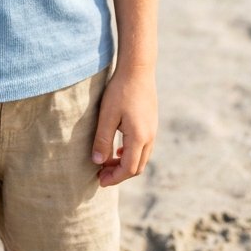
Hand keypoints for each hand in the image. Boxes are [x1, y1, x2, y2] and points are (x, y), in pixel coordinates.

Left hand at [91, 67, 156, 187]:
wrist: (138, 69)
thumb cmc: (120, 91)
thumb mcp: (107, 116)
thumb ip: (102, 140)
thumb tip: (97, 162)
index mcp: (139, 137)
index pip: (129, 168)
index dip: (114, 178)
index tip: (100, 180)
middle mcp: (149, 137)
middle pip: (137, 167)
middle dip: (119, 174)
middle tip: (101, 174)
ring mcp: (153, 130)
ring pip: (141, 158)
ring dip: (125, 164)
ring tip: (107, 162)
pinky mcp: (151, 124)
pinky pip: (143, 147)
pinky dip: (131, 154)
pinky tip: (118, 149)